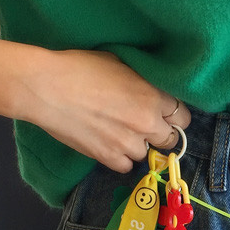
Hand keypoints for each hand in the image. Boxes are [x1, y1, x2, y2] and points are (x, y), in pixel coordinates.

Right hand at [18, 49, 190, 171]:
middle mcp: (146, 124)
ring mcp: (127, 143)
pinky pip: (125, 166)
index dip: (174, 116)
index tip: (165, 114)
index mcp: (152, 97)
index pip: (182, 117)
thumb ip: (142, 82)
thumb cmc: (80, 68)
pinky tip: (109, 144)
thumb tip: (150, 89)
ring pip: (145, 154)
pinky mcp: (107, 157)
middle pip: (169, 140)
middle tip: (145, 126)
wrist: (47, 87)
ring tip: (120, 133)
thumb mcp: (120, 63)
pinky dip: (119, 158)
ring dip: (137, 146)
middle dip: (161, 134)